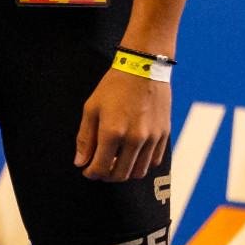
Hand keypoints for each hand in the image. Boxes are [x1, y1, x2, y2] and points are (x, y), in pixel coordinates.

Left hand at [76, 66, 170, 182]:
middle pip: (121, 174)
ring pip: (139, 171)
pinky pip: (154, 161)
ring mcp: (152, 138)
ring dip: (125, 172)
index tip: (87, 170)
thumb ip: (85, 138)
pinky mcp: (164, 134)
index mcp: (112, 132)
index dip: (91, 173)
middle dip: (107, 176)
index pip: (101, 167)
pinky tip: (132, 155)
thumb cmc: (114, 87)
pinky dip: (142, 164)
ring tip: (115, 163)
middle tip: (100, 169)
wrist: (144, 69)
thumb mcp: (91, 109)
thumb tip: (80, 162)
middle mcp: (135, 138)